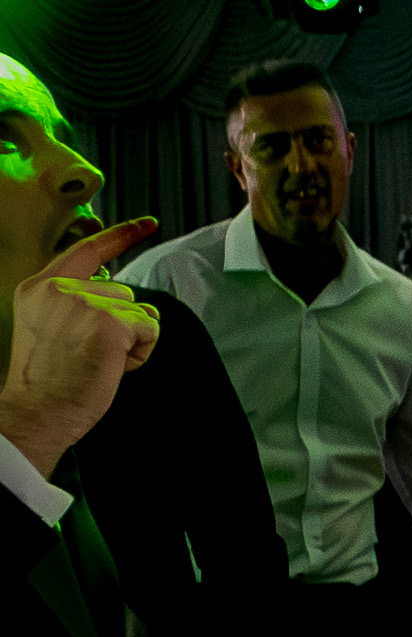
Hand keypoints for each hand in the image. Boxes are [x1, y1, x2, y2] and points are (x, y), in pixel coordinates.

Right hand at [0, 225, 159, 469]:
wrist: (37, 412)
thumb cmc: (46, 381)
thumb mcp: (50, 328)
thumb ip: (83, 305)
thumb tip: (139, 305)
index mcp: (41, 288)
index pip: (87, 249)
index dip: (121, 235)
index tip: (147, 224)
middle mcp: (61, 289)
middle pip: (121, 291)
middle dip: (119, 323)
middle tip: (89, 353)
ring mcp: (86, 303)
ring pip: (138, 311)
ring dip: (130, 339)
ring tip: (99, 361)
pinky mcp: (110, 323)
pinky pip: (150, 329)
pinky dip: (142, 351)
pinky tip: (114, 366)